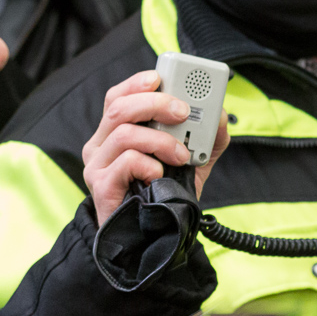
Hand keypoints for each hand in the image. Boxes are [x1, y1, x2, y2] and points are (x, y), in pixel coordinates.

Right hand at [81, 69, 229, 224]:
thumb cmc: (166, 194)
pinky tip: (160, 175)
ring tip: (181, 155)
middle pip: (119, 107)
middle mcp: (100, 146)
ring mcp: (97, 166)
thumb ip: (207, 136)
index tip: (160, 78)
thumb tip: (219, 113)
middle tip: (183, 112)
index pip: (117, 96)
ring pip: (124, 133)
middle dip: (155, 103)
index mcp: (116, 133)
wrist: (153, 238)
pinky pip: (125, 162)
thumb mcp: (193, 161)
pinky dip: (149, 164)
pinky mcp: (101, 186)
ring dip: (161, 140)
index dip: (137, 83)